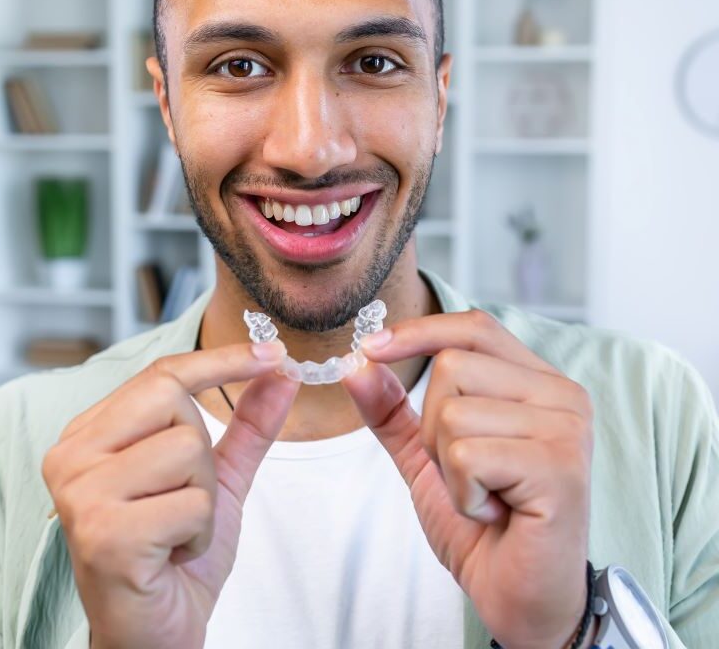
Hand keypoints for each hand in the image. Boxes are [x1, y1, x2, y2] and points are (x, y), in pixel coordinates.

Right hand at [42, 341, 297, 648]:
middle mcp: (73, 455)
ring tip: (175, 529)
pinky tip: (171, 554)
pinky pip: (191, 504)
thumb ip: (247, 424)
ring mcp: (82, 494)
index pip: (162, 373)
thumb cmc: (174, 554)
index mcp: (91, 434)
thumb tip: (280, 372)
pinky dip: (199, 533)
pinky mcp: (102, 534)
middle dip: (202, 452)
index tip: (273, 352)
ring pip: (188, 450)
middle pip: (174, 399)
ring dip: (205, 499)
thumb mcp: (218, 479)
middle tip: (184, 498)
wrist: (153, 633)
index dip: (222, 360)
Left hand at [342, 309, 593, 648]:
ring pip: (453, 412)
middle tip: (467, 474)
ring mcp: (566, 428)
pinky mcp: (560, 467)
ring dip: (447, 467)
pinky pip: (467, 455)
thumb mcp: (426, 455)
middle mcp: (562, 394)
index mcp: (537, 381)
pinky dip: (462, 494)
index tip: (370, 348)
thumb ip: (393, 408)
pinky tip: (495, 513)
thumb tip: (356, 363)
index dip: (418, 331)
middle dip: (434, 429)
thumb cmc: (482, 524)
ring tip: (484, 495)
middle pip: (453, 366)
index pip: (473, 327)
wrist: (519, 597)